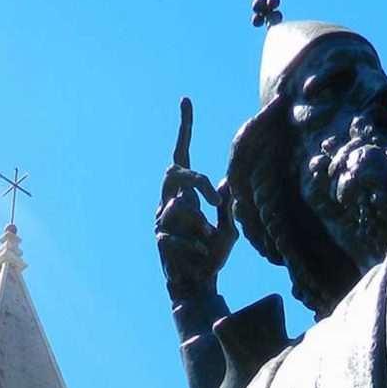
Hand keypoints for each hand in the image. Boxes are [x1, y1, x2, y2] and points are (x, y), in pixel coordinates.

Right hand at [156, 98, 236, 300]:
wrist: (198, 287)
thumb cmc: (212, 257)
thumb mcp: (227, 230)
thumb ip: (226, 207)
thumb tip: (224, 181)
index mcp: (186, 193)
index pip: (182, 155)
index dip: (184, 129)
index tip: (186, 101)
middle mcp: (169, 201)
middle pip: (174, 172)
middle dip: (196, 181)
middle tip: (218, 201)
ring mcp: (161, 220)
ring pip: (178, 209)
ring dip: (200, 230)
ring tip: (208, 248)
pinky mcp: (159, 240)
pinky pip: (176, 237)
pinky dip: (194, 250)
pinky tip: (199, 262)